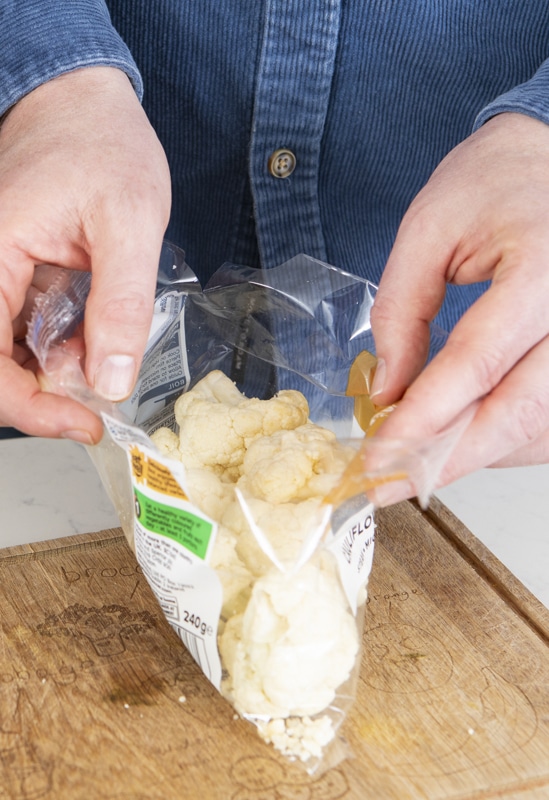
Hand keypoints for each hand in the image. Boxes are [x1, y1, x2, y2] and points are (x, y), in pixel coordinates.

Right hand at [0, 67, 170, 440]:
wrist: (84, 102)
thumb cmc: (104, 144)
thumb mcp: (130, 223)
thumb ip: (120, 306)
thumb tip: (109, 381)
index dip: (28, 405)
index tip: (81, 422)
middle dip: (39, 395)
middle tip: (91, 407)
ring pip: (1, 350)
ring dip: (46, 373)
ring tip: (97, 359)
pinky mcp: (4, 273)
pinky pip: (13, 328)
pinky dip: (49, 348)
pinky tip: (85, 339)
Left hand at [370, 112, 548, 488]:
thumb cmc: (495, 180)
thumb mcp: (428, 229)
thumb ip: (402, 312)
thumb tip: (388, 392)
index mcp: (542, 268)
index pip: (478, 362)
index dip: (424, 418)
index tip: (377, 454)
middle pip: (519, 411)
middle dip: (449, 458)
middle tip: (392, 484)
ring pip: (540, 426)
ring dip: (478, 456)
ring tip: (418, 465)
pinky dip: (506, 439)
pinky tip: (464, 439)